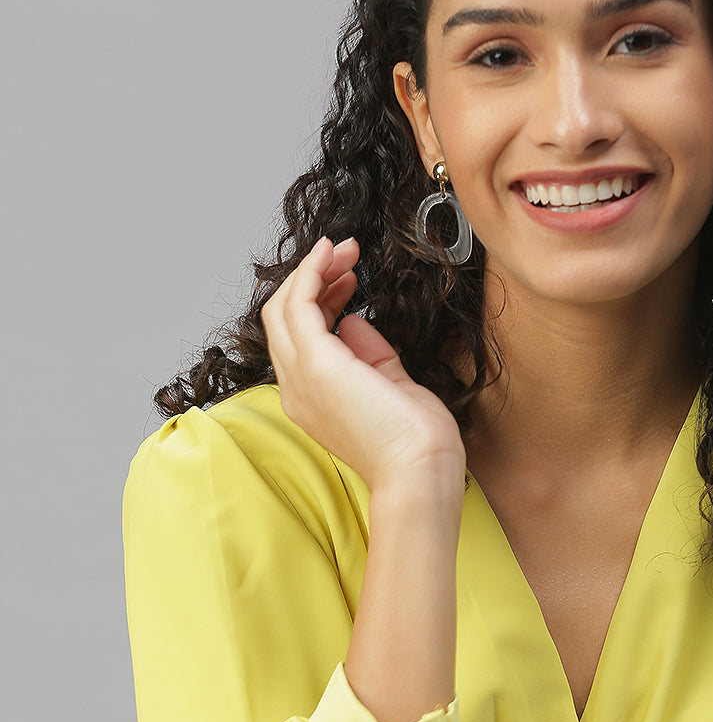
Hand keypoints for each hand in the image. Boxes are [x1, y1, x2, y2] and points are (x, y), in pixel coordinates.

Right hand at [261, 236, 465, 487]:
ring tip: (344, 250)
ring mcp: (301, 377)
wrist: (420, 471)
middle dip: (314, 278)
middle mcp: (296, 389)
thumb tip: (354, 322)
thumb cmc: (415, 443)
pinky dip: (312, 274)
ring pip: (284, 306)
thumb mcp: (391, 385)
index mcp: (312, 399)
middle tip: (346, 254)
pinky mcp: (316, 364)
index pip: (298, 337)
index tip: (349, 279)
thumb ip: (370, 354)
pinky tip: (332, 256)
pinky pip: (299, 304)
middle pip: (283, 317)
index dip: (319, 300)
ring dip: (312, 270)